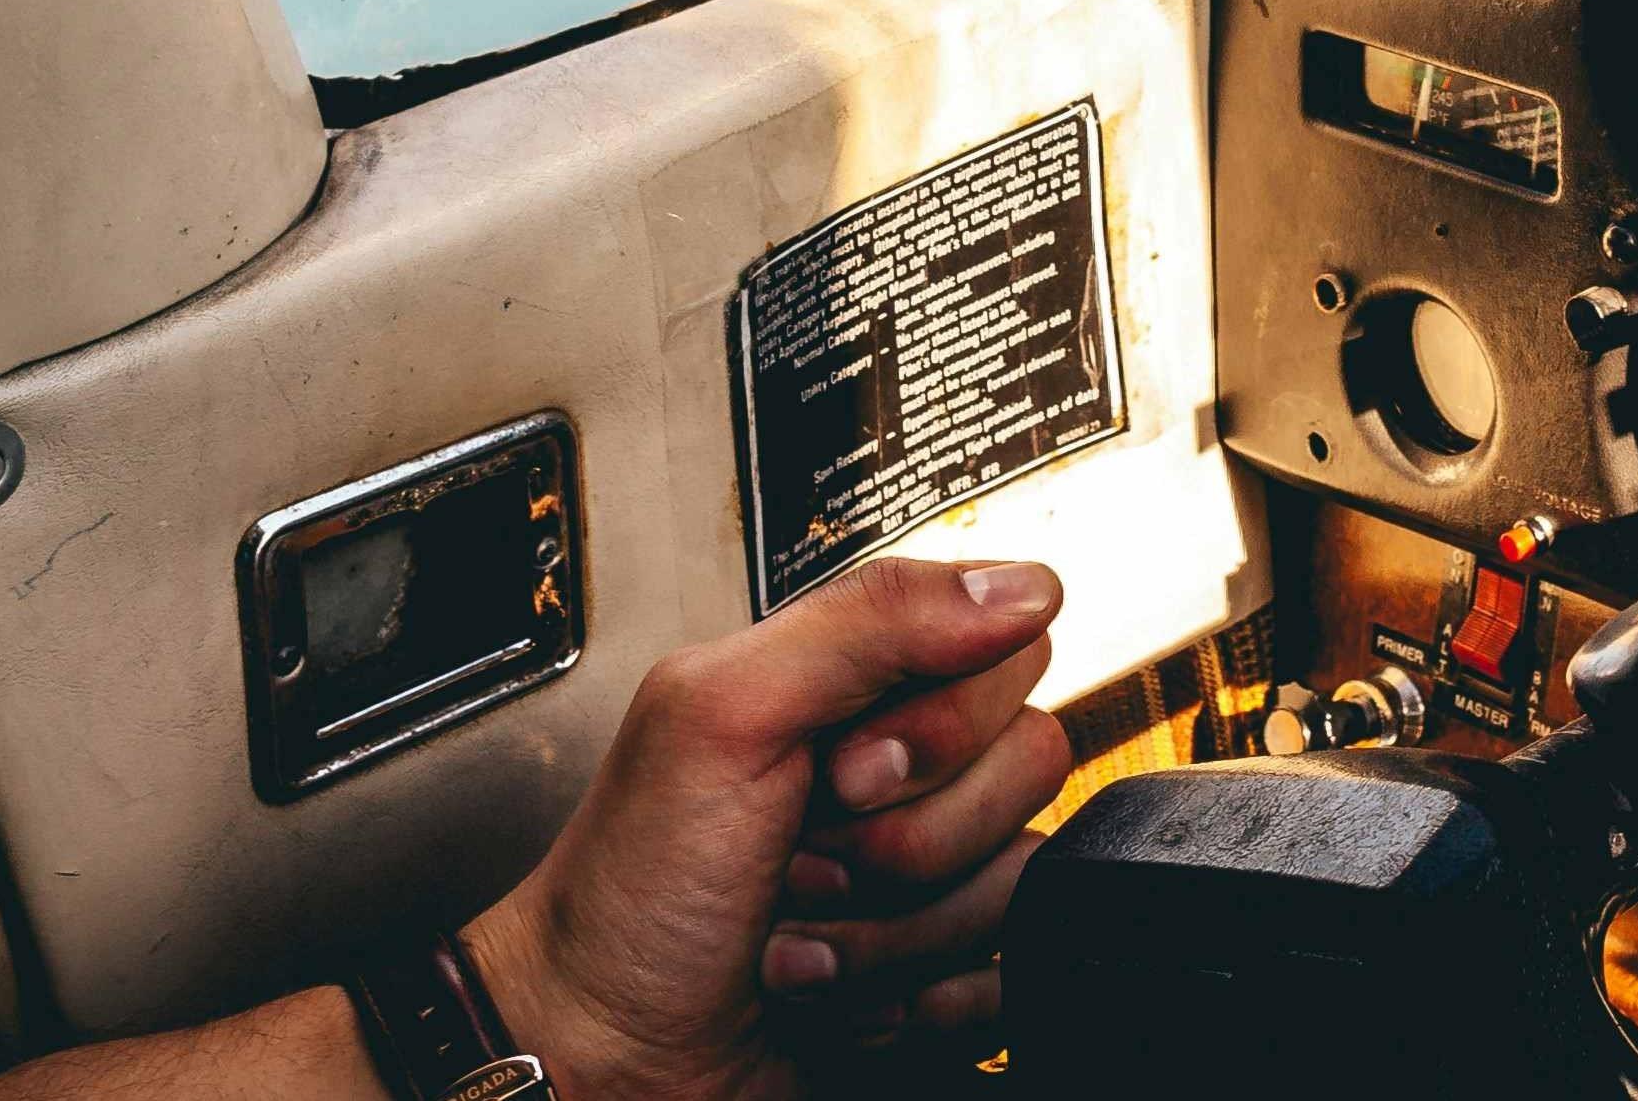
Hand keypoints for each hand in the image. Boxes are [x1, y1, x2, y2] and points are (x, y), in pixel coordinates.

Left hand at [462, 557, 1071, 1099]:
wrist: (604, 1059)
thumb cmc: (628, 895)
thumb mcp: (722, 717)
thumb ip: (868, 623)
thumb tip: (1020, 585)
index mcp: (865, 685)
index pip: (1008, 649)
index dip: (941, 722)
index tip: (844, 768)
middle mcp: (916, 771)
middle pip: (1033, 759)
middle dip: (908, 835)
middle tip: (807, 854)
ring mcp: (941, 874)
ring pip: (1023, 874)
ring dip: (897, 931)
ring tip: (804, 937)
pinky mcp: (957, 968)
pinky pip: (1020, 966)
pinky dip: (932, 998)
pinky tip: (853, 997)